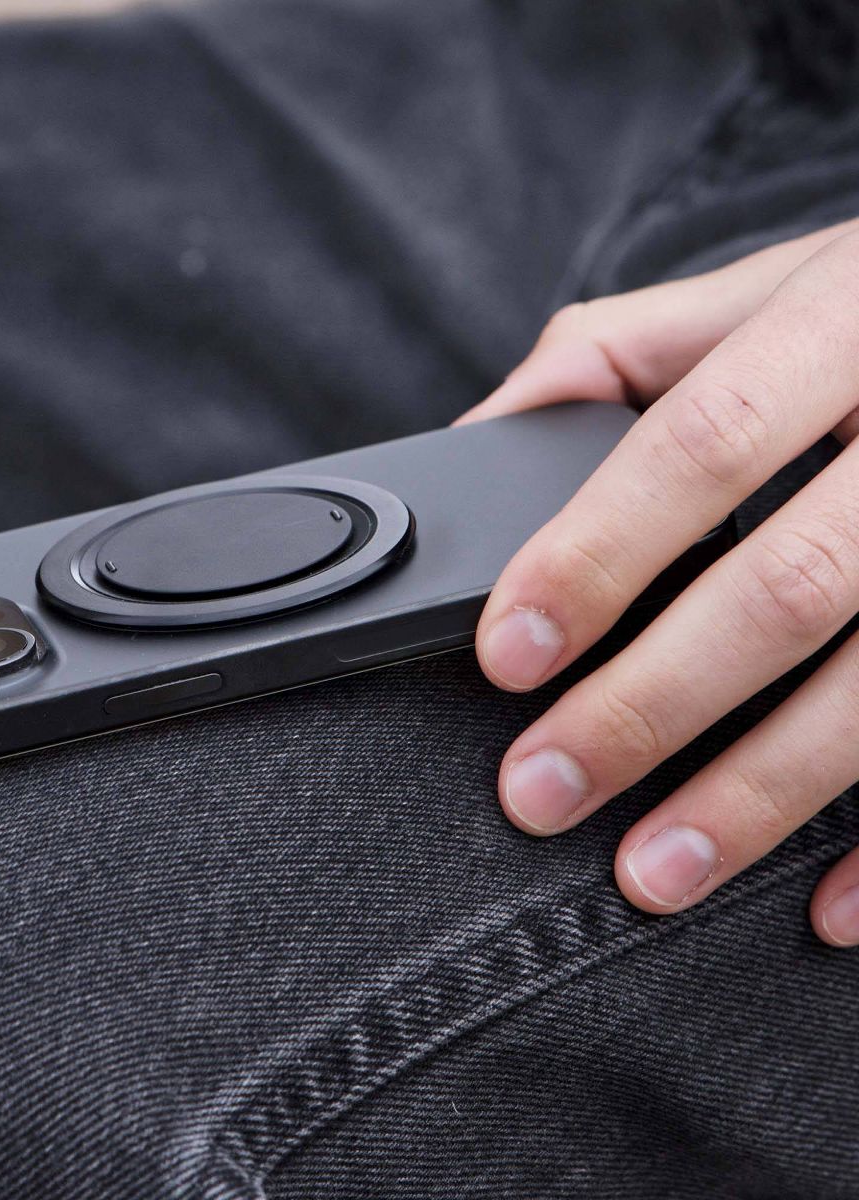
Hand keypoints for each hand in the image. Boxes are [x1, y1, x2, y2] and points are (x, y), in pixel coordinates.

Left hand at [459, 217, 858, 945]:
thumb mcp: (757, 293)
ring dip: (763, 796)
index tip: (510, 654)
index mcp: (845, 320)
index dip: (597, 554)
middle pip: (792, 585)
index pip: (701, 443)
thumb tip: (479, 447)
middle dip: (652, 705)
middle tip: (543, 789)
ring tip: (654, 872)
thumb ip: (613, 356)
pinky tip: (824, 906)